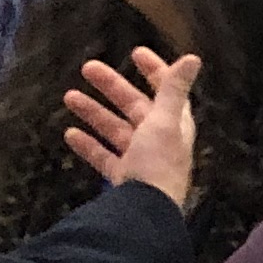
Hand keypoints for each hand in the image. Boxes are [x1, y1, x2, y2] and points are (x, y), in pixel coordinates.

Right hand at [64, 48, 202, 208]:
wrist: (145, 209)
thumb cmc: (158, 162)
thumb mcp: (165, 121)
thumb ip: (174, 89)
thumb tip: (193, 57)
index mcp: (174, 124)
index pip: (166, 91)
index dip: (155, 71)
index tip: (135, 52)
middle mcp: (159, 139)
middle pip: (134, 107)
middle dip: (112, 87)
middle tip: (87, 67)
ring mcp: (140, 159)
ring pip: (115, 129)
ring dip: (93, 112)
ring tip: (68, 96)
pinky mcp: (123, 177)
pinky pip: (104, 157)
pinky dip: (88, 145)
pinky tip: (69, 134)